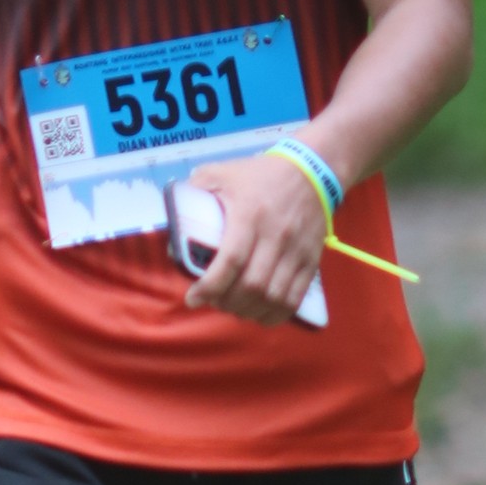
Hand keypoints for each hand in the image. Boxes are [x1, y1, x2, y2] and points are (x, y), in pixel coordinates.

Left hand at [183, 148, 328, 323]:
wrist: (311, 170)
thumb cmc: (259, 174)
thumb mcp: (220, 172)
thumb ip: (193, 193)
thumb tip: (174, 226)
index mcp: (250, 214)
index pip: (231, 261)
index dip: (210, 287)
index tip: (194, 298)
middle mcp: (276, 235)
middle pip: (252, 286)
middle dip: (226, 302)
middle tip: (213, 300)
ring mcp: (296, 251)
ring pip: (273, 298)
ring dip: (248, 311)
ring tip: (233, 306)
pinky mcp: (311, 261)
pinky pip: (294, 299)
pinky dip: (274, 314)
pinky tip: (258, 312)